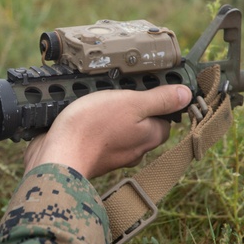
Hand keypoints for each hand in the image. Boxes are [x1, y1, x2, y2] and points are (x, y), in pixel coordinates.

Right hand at [24, 85, 193, 178]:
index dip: (156, 100)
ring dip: (110, 116)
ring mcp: (113, 155)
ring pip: (119, 130)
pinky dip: (93, 127)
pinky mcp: (93, 156)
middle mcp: (135, 150)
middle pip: (142, 123)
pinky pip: (99, 137)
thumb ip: (159, 99)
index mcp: (150, 137)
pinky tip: (82, 116)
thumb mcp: (131, 103)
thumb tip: (186, 95)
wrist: (57, 155)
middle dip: (131, 108)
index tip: (143, 87)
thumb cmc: (93, 128)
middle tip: (115, 91)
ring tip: (96, 100)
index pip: (165, 118)